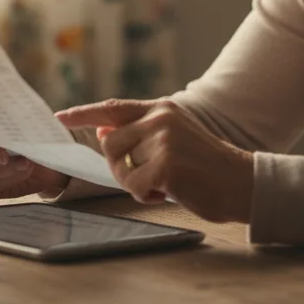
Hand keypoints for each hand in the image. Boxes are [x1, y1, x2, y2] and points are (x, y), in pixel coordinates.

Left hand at [56, 98, 254, 222]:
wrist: (242, 181)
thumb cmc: (206, 166)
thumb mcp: (174, 139)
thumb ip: (141, 133)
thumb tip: (103, 132)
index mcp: (162, 109)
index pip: (113, 108)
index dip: (84, 113)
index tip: (61, 116)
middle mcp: (160, 119)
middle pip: (110, 144)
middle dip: (118, 166)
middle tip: (144, 178)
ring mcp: (163, 141)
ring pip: (120, 166)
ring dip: (134, 183)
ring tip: (162, 183)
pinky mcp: (165, 166)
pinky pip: (134, 185)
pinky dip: (145, 195)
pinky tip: (168, 192)